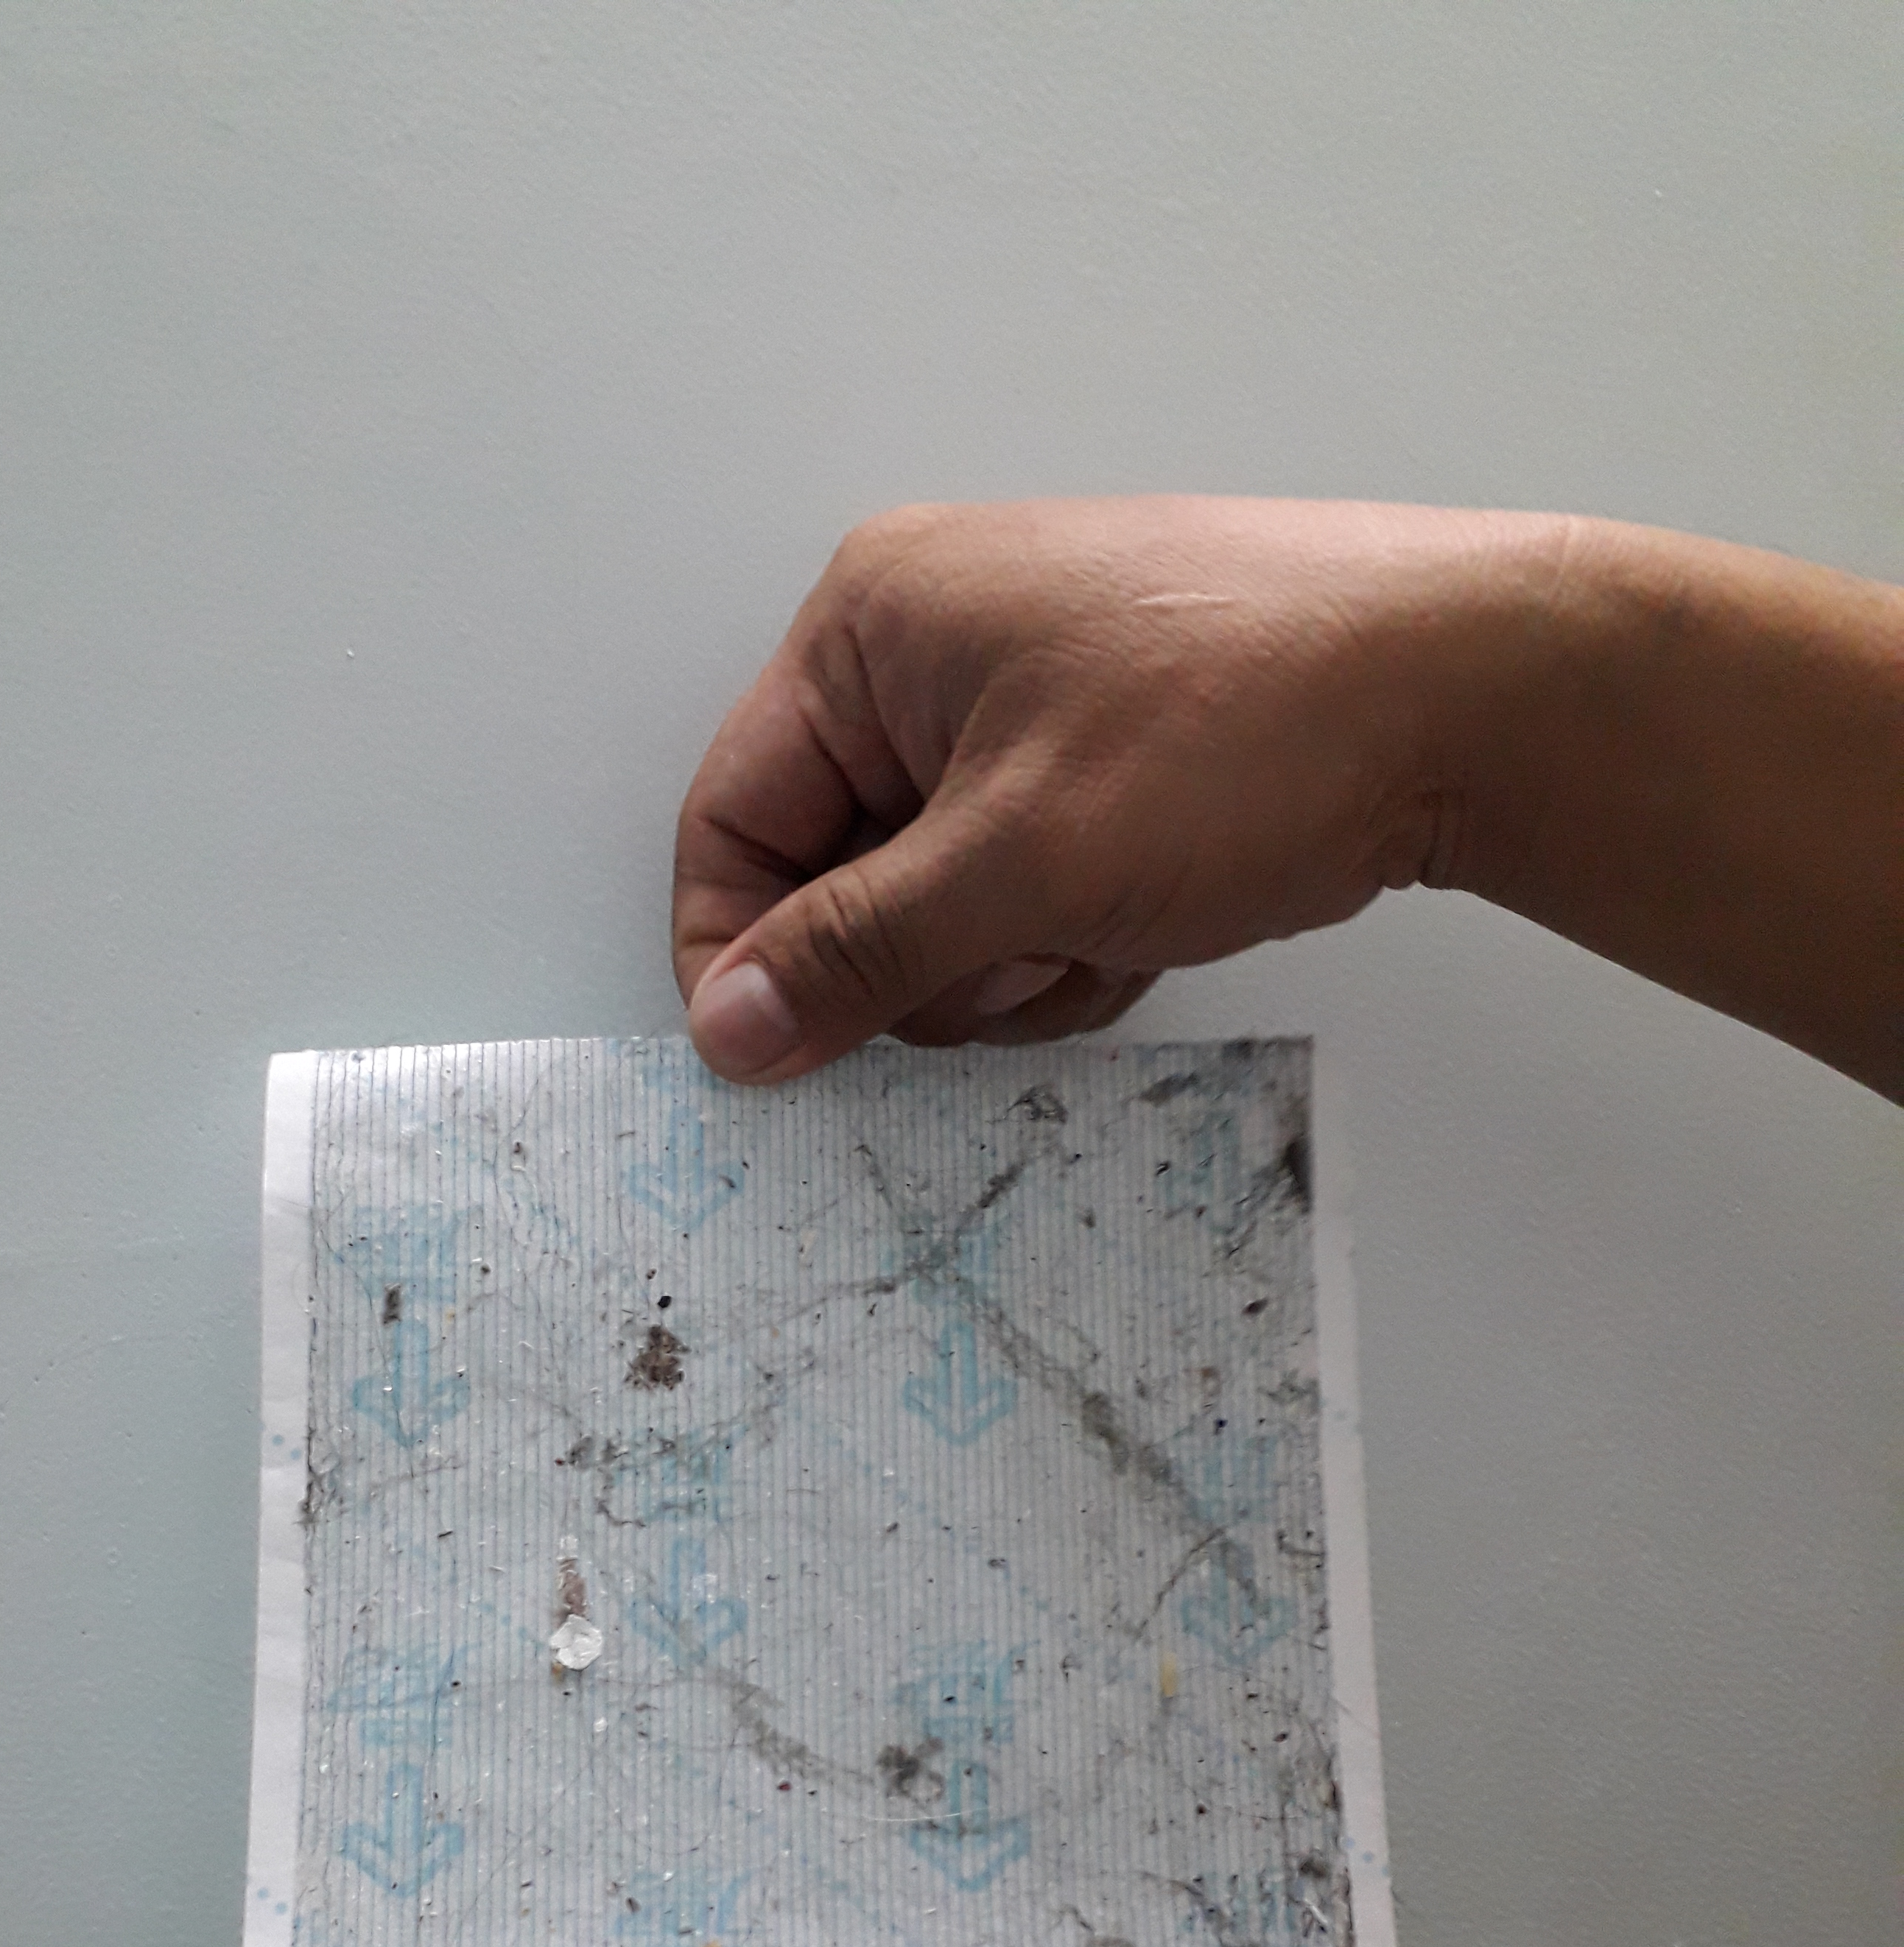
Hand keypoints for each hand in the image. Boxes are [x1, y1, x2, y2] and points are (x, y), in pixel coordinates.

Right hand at [673, 497, 1903, 1098]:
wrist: (1475, 695)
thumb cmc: (1238, 737)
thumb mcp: (1019, 864)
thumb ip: (856, 954)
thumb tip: (725, 1033)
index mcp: (871, 626)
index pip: (731, 820)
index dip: (745, 959)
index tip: (790, 1066)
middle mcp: (930, 648)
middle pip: (832, 874)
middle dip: (921, 959)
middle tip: (1022, 961)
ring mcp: (1023, 703)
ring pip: (935, 904)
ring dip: (1007, 962)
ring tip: (1108, 931)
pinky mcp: (1102, 760)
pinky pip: (1022, 893)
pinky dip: (1070, 938)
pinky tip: (1152, 920)